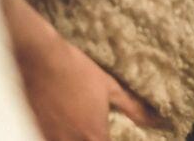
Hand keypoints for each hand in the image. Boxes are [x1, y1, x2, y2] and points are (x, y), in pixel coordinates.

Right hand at [18, 36, 161, 140]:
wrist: (41, 59)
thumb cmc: (78, 70)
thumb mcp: (111, 87)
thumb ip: (134, 108)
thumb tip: (157, 120)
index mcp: (93, 134)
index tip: (110, 134)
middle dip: (94, 139)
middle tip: (98, 130)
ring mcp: (50, 138)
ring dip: (77, 137)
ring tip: (83, 128)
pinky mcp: (36, 131)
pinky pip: (49, 140)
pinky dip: (61, 136)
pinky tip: (66, 127)